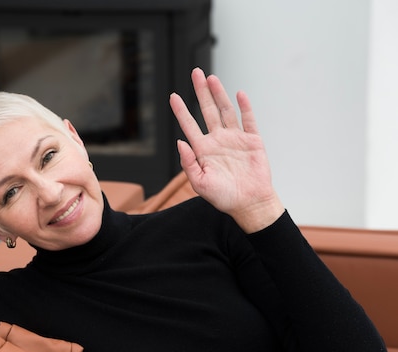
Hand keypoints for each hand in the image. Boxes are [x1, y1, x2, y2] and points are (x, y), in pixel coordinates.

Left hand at [170, 68, 283, 232]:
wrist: (249, 204)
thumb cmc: (223, 197)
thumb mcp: (200, 183)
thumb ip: (188, 163)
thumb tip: (180, 142)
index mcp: (203, 150)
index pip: (189, 125)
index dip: (181, 110)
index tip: (173, 96)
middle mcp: (218, 140)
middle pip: (207, 111)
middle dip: (201, 92)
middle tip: (196, 73)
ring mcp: (235, 139)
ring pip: (225, 111)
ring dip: (219, 94)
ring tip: (211, 78)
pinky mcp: (253, 141)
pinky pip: (248, 120)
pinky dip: (244, 107)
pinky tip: (239, 94)